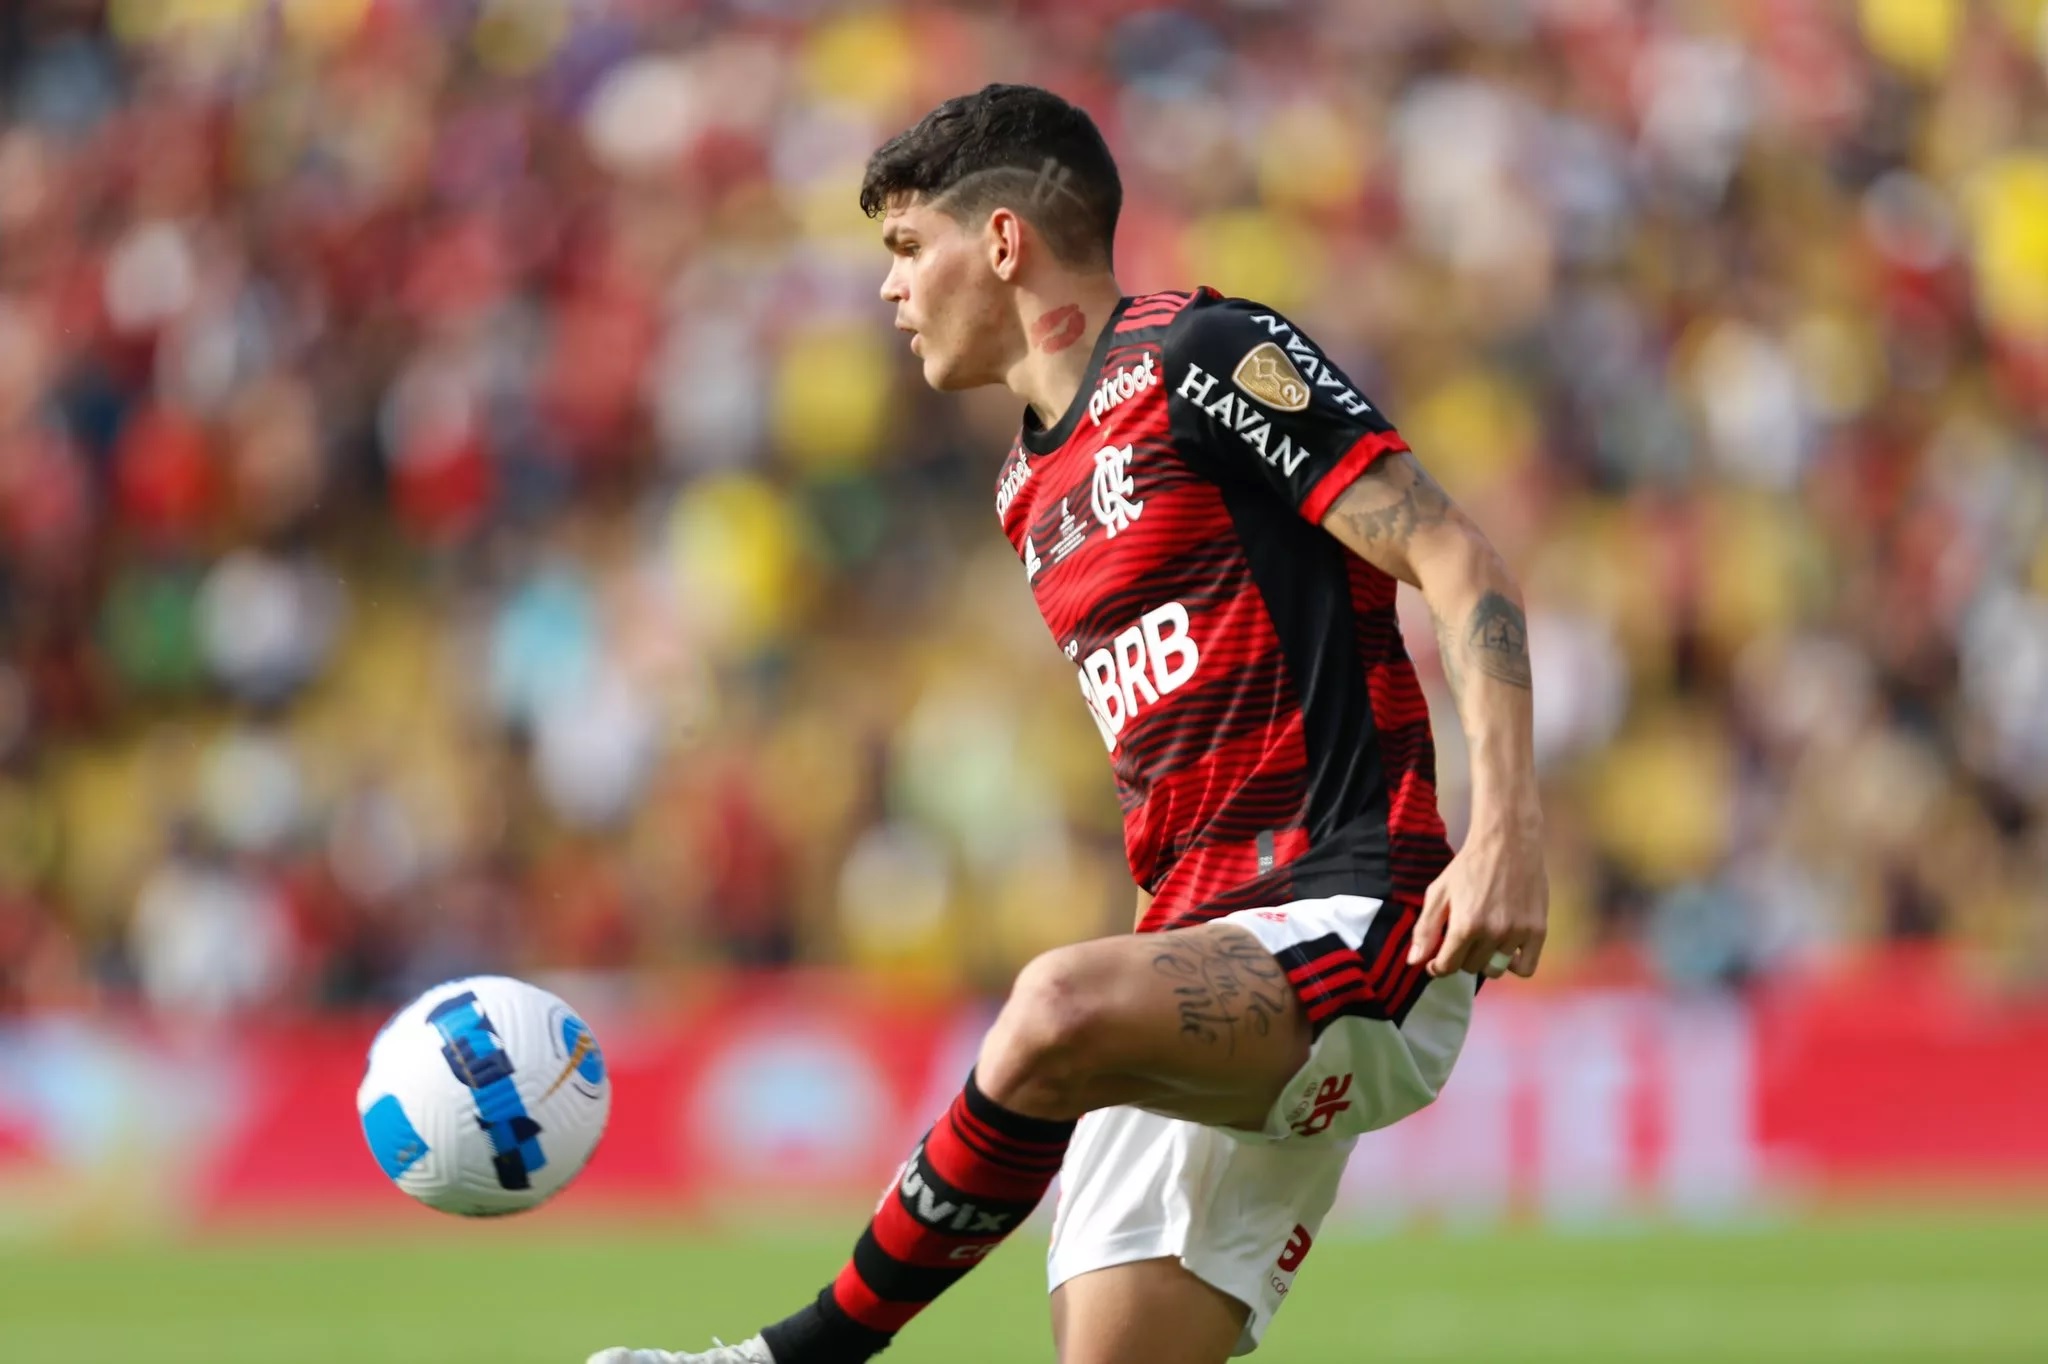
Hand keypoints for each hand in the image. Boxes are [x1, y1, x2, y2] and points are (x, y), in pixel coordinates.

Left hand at [1406, 816, 1546, 979]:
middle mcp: (1492, 933)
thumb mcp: (1439, 892)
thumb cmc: (1469, 866)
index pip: (1447, 967)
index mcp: (1465, 925)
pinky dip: (1514, 964)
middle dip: (1461, 957)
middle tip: (1462, 939)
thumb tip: (1414, 962)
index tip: (1437, 961)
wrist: (1508, 842)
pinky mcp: (1538, 931)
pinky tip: (1506, 949)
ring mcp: (1517, 934)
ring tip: (1484, 941)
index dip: (1438, 967)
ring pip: (1496, 969)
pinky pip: (1526, 968)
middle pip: (1471, 968)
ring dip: (1486, 960)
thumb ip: (1425, 929)